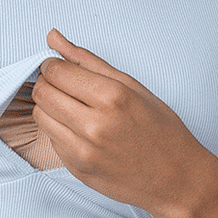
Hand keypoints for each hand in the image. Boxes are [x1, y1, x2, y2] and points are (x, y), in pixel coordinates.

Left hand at [30, 29, 217, 217]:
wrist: (176, 179)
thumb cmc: (161, 131)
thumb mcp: (132, 86)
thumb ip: (88, 61)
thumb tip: (54, 37)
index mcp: (112, 97)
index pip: (56, 71)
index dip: (53, 65)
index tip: (60, 67)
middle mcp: (95, 125)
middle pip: (42, 92)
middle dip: (48, 83)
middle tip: (66, 86)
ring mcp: (84, 150)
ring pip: (40, 116)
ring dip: (50, 107)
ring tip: (74, 108)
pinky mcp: (77, 169)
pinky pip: (50, 140)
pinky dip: (59, 130)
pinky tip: (82, 131)